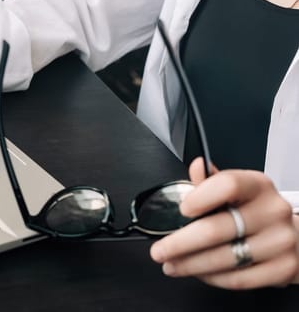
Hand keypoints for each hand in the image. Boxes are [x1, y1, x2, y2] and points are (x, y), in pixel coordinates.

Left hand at [150, 157, 298, 288]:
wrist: (295, 237)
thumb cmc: (257, 211)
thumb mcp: (238, 190)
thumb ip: (212, 181)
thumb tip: (196, 166)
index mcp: (257, 186)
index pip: (228, 185)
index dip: (200, 197)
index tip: (181, 209)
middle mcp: (272, 211)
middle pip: (216, 229)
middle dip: (179, 244)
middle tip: (159, 250)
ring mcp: (280, 241)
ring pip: (223, 258)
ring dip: (190, 265)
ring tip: (172, 265)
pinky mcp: (282, 269)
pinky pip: (238, 279)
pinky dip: (212, 278)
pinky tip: (198, 273)